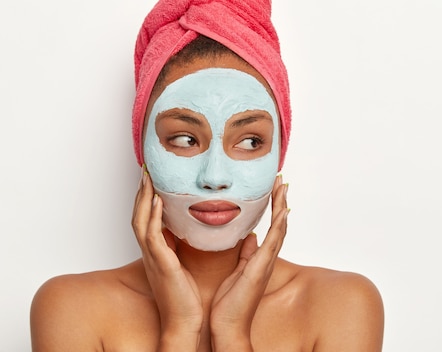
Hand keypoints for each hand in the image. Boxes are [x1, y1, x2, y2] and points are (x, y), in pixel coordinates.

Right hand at [132, 170, 202, 347]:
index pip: (148, 218)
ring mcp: (153, 258)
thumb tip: (197, 230)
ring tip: (148, 177)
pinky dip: (151, 217)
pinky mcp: (161, 264)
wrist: (184, 323)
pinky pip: (151, 236)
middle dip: (141, 191)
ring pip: (139, 221)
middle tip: (146, 170)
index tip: (154, 178)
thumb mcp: (186, 265)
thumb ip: (187, 246)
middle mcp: (152, 252)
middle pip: (138, 215)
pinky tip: (155, 201)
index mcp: (158, 252)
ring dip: (142, 197)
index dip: (147, 198)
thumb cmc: (187, 298)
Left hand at [209, 175, 289, 348]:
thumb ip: (245, 254)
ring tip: (283, 185)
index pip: (271, 227)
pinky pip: (274, 241)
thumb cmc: (229, 304)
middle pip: (280, 223)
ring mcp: (266, 263)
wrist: (228, 326)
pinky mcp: (261, 268)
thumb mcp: (236, 272)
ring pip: (280, 228)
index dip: (274, 207)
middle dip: (281, 201)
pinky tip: (282, 209)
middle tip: (281, 179)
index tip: (273, 188)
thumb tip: (249, 237)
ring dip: (282, 205)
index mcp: (260, 258)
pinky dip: (279, 224)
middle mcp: (267, 258)